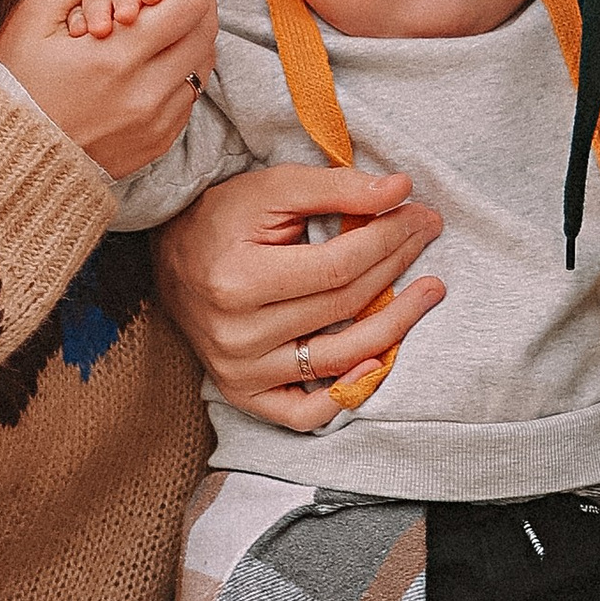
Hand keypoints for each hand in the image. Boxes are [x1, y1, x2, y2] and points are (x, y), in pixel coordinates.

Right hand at [0, 0, 216, 177]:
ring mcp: (155, 124)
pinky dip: (181, 66)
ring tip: (158, 17)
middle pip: (206, 29)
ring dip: (191, 30)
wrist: (3, 157)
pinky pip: (190, 94)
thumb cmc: (11, 79)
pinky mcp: (157, 143)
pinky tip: (150, 56)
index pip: (190, 0)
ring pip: (203, 61)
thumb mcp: (34, 14)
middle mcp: (145, 95)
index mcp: (115, 58)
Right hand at [151, 161, 446, 433]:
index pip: (338, 266)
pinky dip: (346, 394)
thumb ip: (336, 188)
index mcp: (238, 280)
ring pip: (337, 358)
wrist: (172, 258)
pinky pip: (305, 412)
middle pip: (342, 307)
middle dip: (396, 268)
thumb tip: (400, 189)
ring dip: (393, 327)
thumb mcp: (272, 189)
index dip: (388, 241)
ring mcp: (240, 371)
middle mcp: (237, 334)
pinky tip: (379, 363)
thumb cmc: (223, 217)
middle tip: (427, 237)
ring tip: (427, 293)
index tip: (420, 217)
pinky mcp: (244, 393)